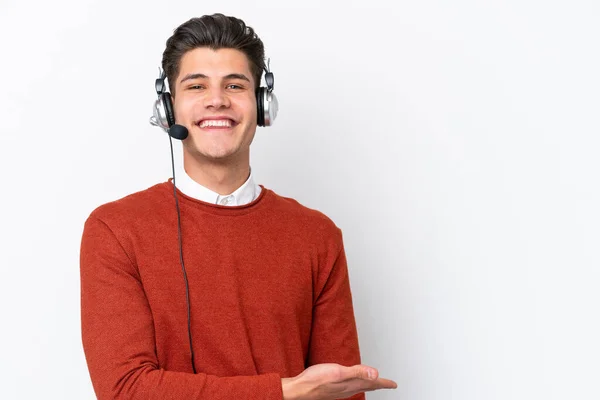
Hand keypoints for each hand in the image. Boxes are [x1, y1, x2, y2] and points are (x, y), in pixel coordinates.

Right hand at [281, 363, 396, 399]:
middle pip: (367, 387)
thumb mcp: (338, 372)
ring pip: (359, 388)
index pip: (372, 384)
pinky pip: (350, 388)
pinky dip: (356, 385)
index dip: (384, 383)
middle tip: (387, 384)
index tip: (394, 384)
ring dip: (368, 385)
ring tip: (373, 383)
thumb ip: (357, 372)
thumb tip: (376, 373)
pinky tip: (351, 384)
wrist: (299, 389)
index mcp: (351, 384)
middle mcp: (347, 389)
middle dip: (378, 385)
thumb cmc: (315, 380)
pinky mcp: (333, 389)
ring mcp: (339, 390)